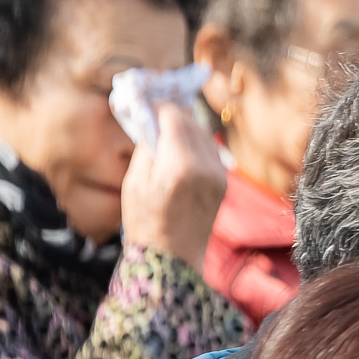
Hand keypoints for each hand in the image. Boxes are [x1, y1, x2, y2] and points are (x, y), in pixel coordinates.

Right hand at [116, 98, 225, 270]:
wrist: (173, 257)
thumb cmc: (145, 220)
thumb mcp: (135, 180)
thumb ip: (147, 145)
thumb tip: (151, 119)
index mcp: (181, 165)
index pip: (174, 117)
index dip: (158, 106)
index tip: (145, 101)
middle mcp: (206, 167)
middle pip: (190, 122)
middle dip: (172, 113)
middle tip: (153, 107)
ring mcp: (219, 175)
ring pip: (203, 134)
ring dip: (185, 125)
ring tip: (164, 124)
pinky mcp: (224, 182)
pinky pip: (210, 151)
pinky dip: (195, 142)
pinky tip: (179, 144)